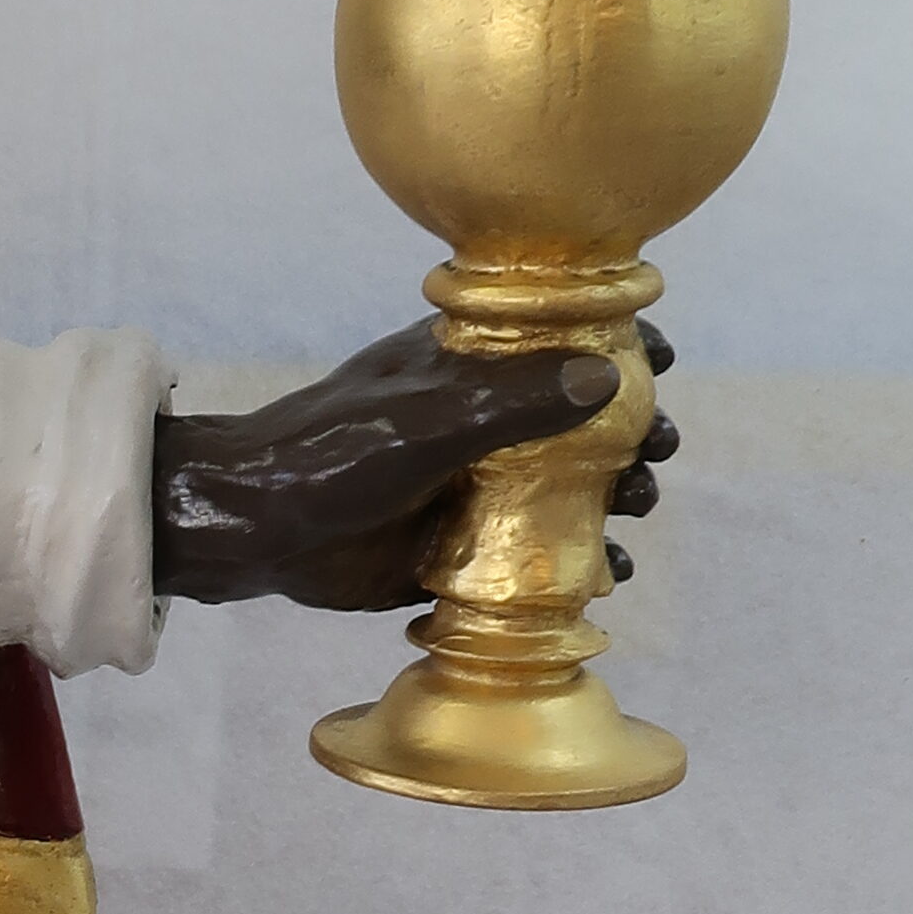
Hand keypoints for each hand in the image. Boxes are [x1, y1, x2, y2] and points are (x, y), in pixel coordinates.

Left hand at [152, 320, 676, 617]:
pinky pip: (538, 552)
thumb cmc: (328, 456)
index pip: (561, 341)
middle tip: (654, 455)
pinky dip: (580, 560)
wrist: (253, 531)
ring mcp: (476, 484)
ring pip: (571, 487)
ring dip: (615, 497)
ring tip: (631, 511)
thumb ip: (509, 400)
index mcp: (467, 364)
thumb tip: (605, 377)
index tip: (660, 368)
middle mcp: (480, 419)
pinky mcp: (465, 546)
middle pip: (584, 420)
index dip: (618, 349)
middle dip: (632, 434)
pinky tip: (605, 572)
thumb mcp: (423, 420)